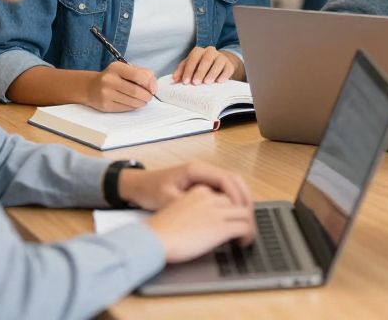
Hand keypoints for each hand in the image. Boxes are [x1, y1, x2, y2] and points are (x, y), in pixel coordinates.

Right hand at [85, 61, 156, 111]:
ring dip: (142, 102)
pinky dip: (133, 107)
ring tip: (142, 100)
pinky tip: (133, 103)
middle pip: (135, 91)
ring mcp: (105, 93)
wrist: (90, 87)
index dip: (149, 83)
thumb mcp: (126, 69)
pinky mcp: (105, 105)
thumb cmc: (114, 77)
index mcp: (116, 68)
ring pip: (132, 101)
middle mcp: (109, 80)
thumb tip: (154, 87)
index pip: (137, 75)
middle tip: (149, 96)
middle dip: (147, 96)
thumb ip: (143, 73)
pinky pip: (125, 108)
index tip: (153, 89)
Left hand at [117, 160, 252, 210]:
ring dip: (240, 198)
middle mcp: (204, 169)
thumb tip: (208, 218)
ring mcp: (204, 175)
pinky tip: (233, 214)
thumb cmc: (150, 191)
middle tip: (250, 216)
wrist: (137, 186)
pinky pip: (223, 189)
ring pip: (231, 183)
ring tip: (246, 217)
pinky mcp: (202, 183)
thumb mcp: (167, 201)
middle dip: (244, 197)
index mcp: (196, 170)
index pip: (226, 179)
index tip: (241, 212)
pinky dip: (232, 199)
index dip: (236, 196)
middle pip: (234, 179)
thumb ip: (188, 207)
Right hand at [146, 185, 255, 262]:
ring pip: (245, 212)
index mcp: (198, 191)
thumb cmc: (159, 230)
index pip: (224, 194)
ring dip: (249, 223)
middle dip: (243, 213)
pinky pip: (244, 227)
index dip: (232, 205)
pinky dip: (249, 234)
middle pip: (237, 201)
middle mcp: (210, 198)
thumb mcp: (176, 209)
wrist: (152, 239)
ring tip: (247, 235)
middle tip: (244, 225)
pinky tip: (243, 242)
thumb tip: (202, 222)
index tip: (233, 215)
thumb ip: (193, 209)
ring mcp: (217, 212)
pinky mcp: (220, 228)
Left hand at [173, 46, 242, 84]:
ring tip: (207, 82)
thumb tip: (173, 80)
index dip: (189, 70)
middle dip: (200, 71)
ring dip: (212, 73)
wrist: (217, 65)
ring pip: (218, 62)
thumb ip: (181, 72)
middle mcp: (210, 51)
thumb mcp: (189, 67)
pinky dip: (224, 75)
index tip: (186, 81)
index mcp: (199, 51)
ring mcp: (221, 57)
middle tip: (196, 83)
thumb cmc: (200, 67)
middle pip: (206, 59)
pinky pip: (228, 68)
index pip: (193, 58)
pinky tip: (219, 81)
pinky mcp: (229, 65)